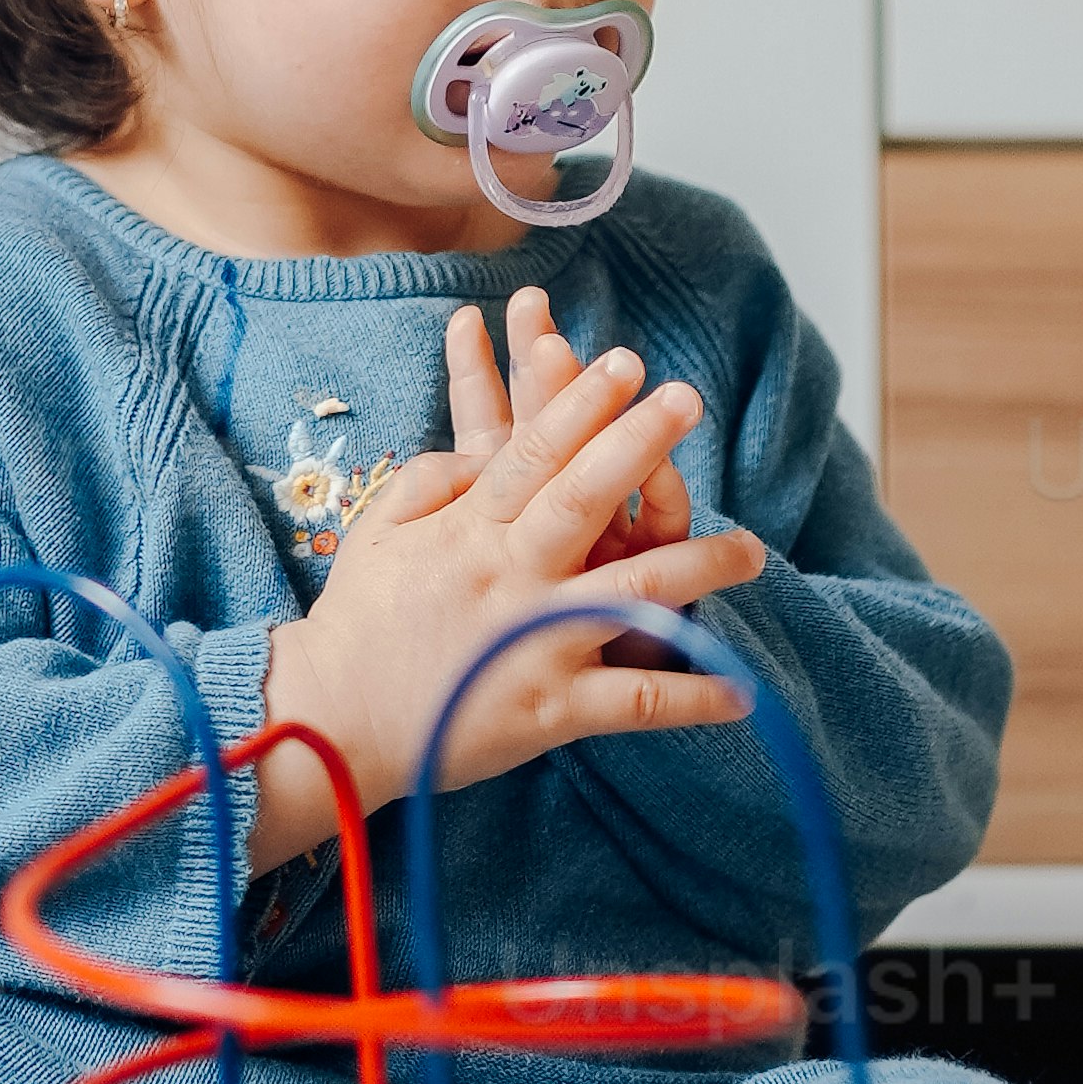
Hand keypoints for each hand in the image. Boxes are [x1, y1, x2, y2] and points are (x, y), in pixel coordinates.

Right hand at [249, 288, 763, 861]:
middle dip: (636, 443)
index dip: (579, 404)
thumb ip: (432, 481)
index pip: (531, 453)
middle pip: (582, 498)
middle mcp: (508, 576)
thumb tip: (481, 450)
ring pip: (628, 593)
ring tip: (752, 548)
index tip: (623, 362)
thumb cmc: (357, 621)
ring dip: (698, 568)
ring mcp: (533, 641)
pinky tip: (739, 692)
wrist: (330, 721)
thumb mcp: (378, 532)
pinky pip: (633, 702)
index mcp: (469, 531)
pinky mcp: (549, 708)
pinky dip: (688, 696)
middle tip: (686, 397)